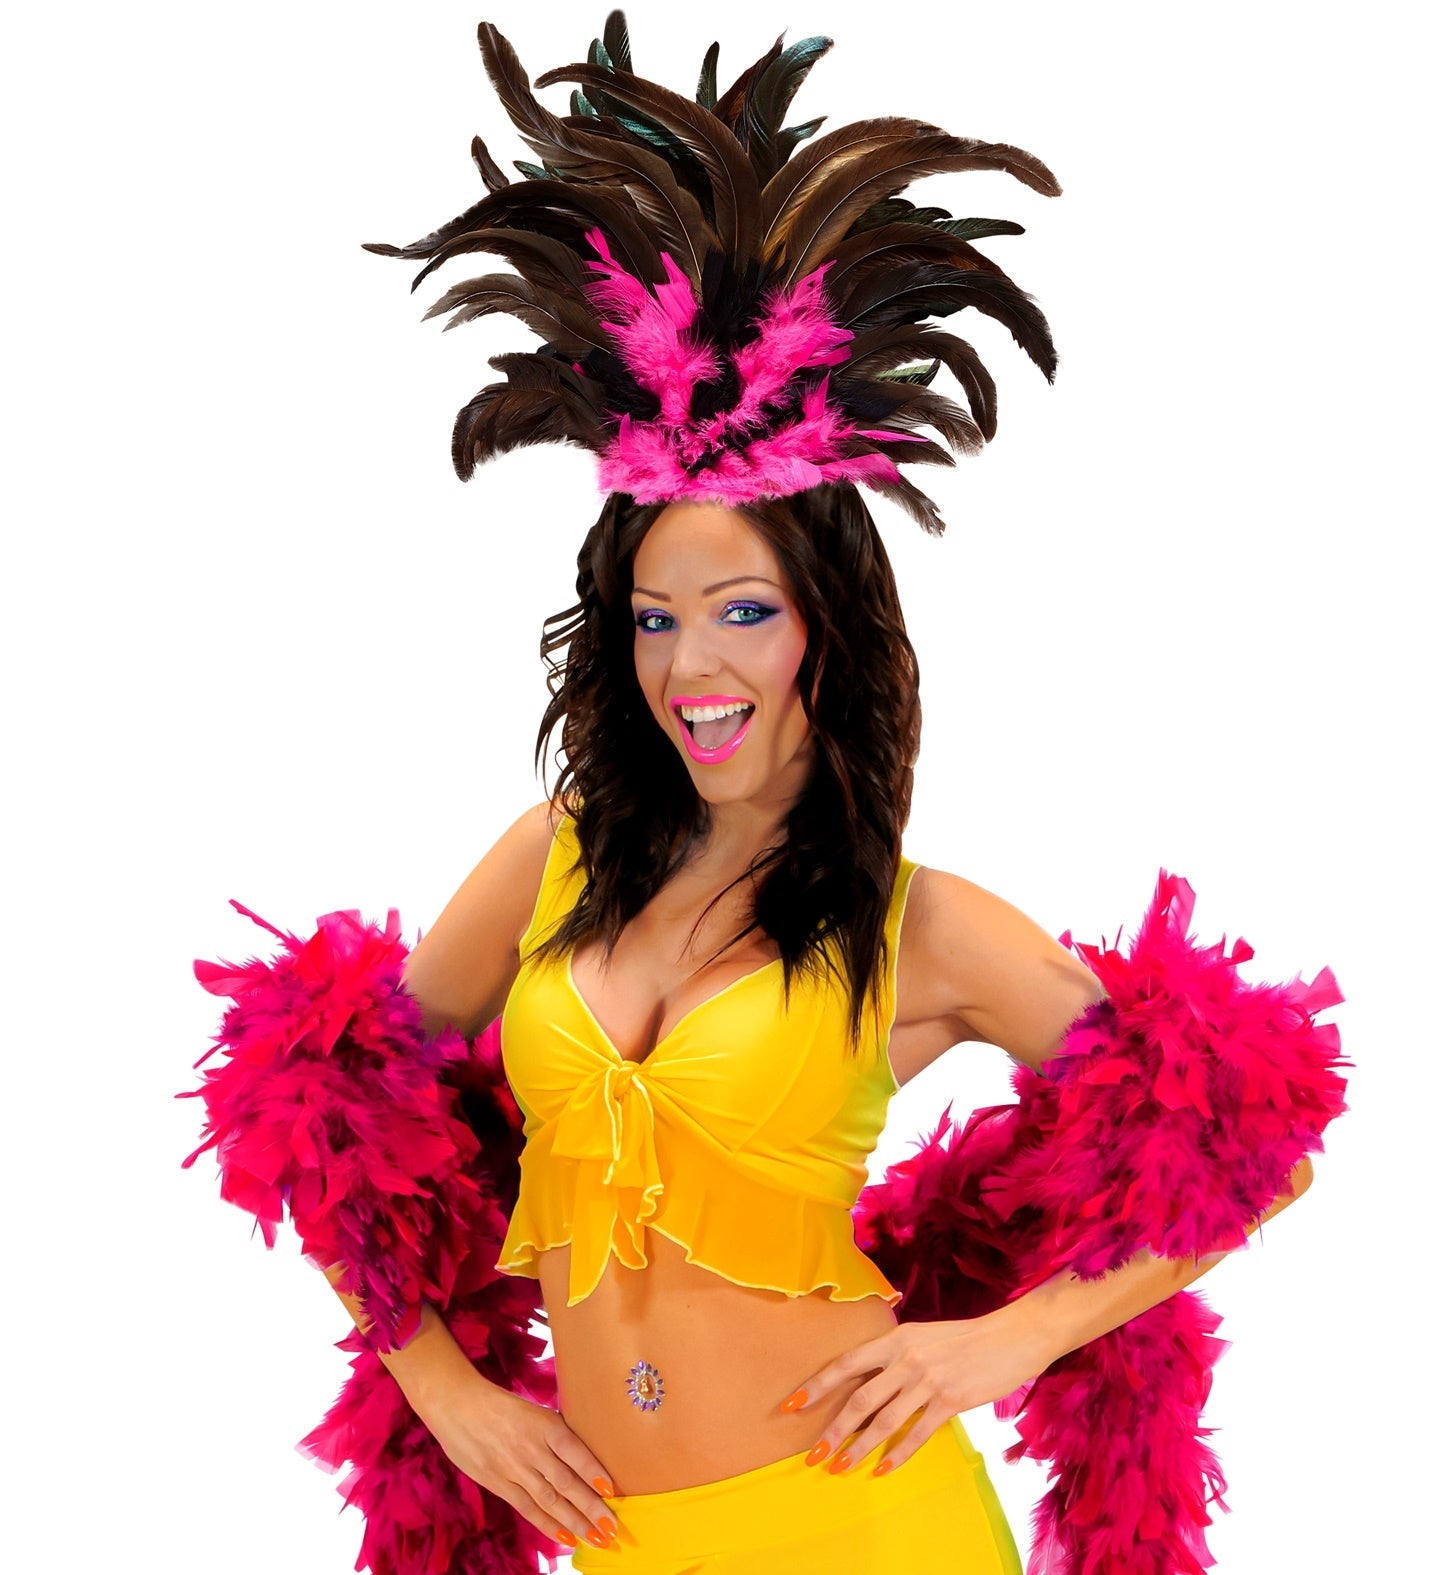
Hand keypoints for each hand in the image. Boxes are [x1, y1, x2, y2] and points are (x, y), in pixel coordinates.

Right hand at [420, 1368, 624, 1553]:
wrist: (457, 1404)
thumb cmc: (501, 1405)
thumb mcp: (533, 1410)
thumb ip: (554, 1433)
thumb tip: (583, 1456)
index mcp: (543, 1423)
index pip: (574, 1450)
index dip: (593, 1471)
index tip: (611, 1490)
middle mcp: (530, 1447)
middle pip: (565, 1481)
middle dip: (591, 1507)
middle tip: (611, 1527)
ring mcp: (513, 1468)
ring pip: (549, 1499)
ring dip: (574, 1521)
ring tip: (596, 1537)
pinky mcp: (497, 1483)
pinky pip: (526, 1508)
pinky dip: (547, 1524)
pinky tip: (565, 1537)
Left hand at [779, 1313, 1051, 1476]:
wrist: (1011, 1336)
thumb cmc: (965, 1338)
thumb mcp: (923, 1335)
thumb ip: (897, 1354)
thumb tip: (869, 1381)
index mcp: (896, 1338)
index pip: (847, 1363)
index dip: (818, 1385)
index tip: (793, 1403)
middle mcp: (906, 1358)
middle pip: (859, 1398)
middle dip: (832, 1429)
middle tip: (813, 1453)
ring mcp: (928, 1380)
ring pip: (883, 1420)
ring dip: (858, 1448)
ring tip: (840, 1467)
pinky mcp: (950, 1400)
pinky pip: (916, 1433)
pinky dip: (897, 1454)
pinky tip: (882, 1469)